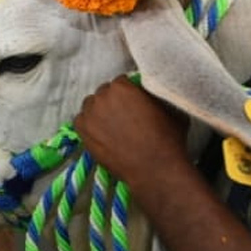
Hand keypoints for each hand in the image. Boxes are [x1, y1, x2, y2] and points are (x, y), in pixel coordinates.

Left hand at [74, 77, 190, 192]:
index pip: (120, 82)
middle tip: (124, 116)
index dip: (128, 92)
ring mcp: (89, 113)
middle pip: (104, 93)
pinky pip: (81, 120)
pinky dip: (89, 124)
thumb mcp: (170, 108)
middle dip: (113, 101)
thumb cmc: (167, 138)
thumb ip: (154, 95)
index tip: (133, 102)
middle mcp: (102, 96)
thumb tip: (149, 92)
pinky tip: (101, 133)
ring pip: (91, 105)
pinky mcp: (82, 131)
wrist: (154, 168)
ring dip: (99, 111)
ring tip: (112, 126)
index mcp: (122, 86)